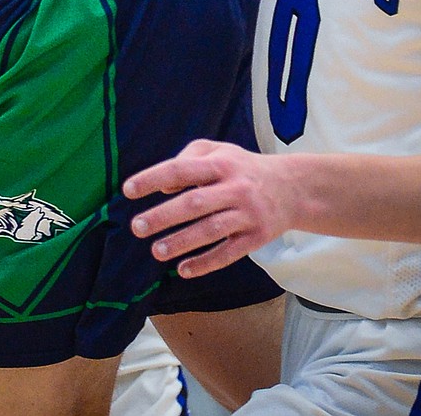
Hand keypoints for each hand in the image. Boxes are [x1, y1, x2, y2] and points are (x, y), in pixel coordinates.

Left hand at [124, 139, 291, 277]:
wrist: (292, 188)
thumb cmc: (243, 168)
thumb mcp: (219, 151)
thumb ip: (188, 159)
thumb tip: (163, 187)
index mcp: (220, 163)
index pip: (180, 169)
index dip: (153, 179)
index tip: (128, 190)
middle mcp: (234, 188)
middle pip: (194, 203)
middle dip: (162, 216)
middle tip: (137, 227)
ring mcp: (246, 214)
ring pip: (210, 230)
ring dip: (182, 242)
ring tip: (156, 251)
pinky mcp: (256, 238)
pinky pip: (229, 253)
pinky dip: (205, 263)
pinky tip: (183, 270)